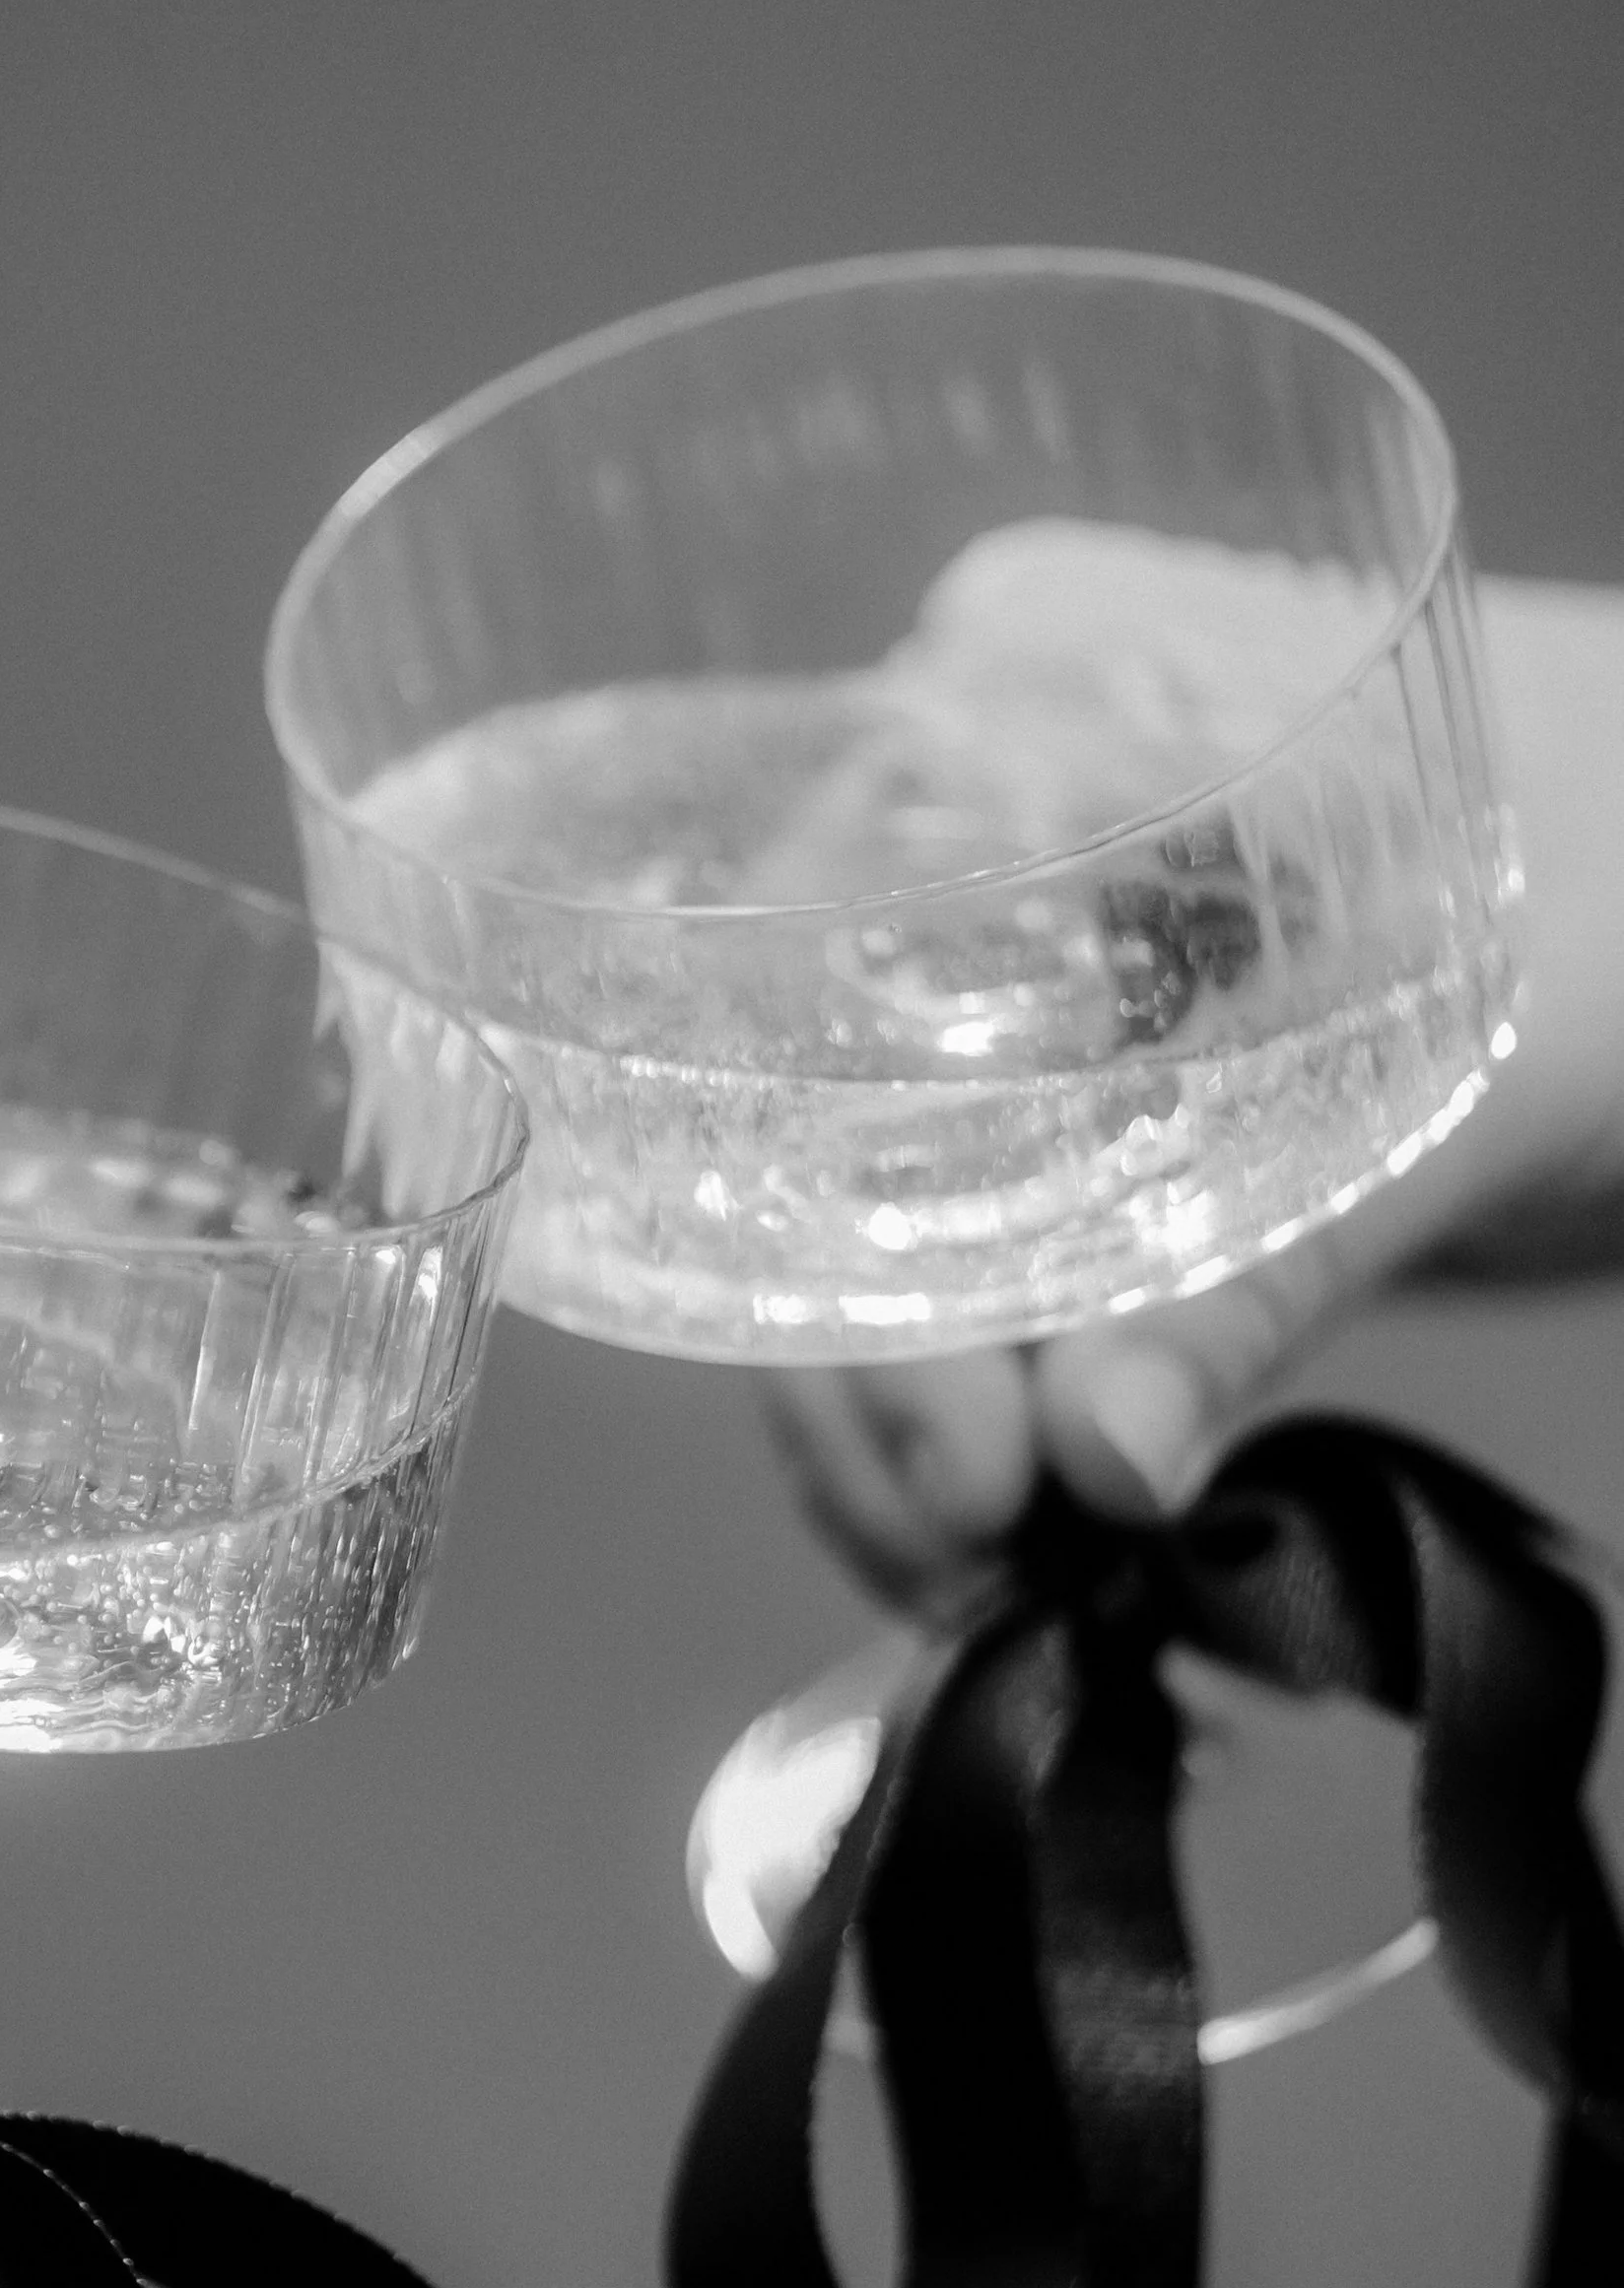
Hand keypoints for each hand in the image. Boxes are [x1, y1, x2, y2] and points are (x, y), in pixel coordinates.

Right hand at [764, 579, 1623, 1613]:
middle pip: (815, 1132)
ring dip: (907, 1419)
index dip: (836, 1253)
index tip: (952, 1458)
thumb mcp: (1471, 1083)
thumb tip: (1095, 1455)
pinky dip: (990, 1391)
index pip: (816, 1012)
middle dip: (862, 1380)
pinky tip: (1022, 1514)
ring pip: (874, 1214)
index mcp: (1033, 710)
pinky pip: (975, 1242)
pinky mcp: (1101, 1079)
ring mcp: (1036, 955)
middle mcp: (987, 819)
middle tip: (967, 1556)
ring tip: (984, 1577)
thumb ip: (1273, 1264)